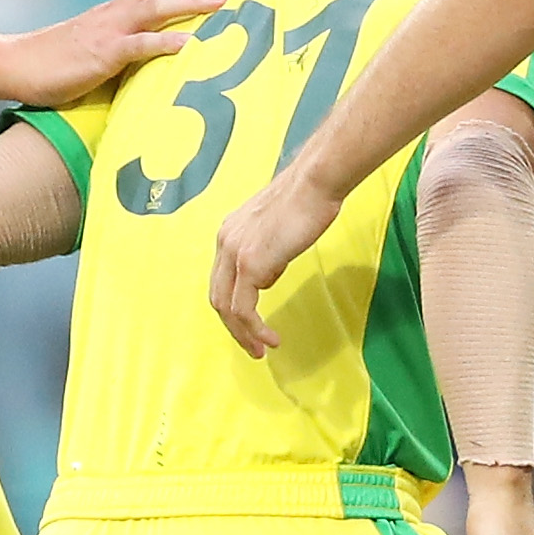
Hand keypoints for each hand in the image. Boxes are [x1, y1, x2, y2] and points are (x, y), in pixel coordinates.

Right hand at [0, 0, 235, 108]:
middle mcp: (117, 12)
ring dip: (194, 2)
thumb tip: (166, 49)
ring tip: (225, 3)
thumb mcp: (101, 45)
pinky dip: (162, 43)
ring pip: (156, 6)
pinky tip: (186, 45)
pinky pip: (136, 46)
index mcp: (119, 9)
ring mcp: (108, 32)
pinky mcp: (100, 57)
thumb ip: (130, 41)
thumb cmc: (58, 62)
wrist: (14, 65)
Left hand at [208, 165, 349, 354]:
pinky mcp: (250, 264)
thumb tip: (267, 279)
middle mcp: (225, 243)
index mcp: (229, 234)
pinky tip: (270, 339)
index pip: (222, 280)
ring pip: (227, 307)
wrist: (315, 184)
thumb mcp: (278, 230)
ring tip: (261, 350)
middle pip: (218, 297)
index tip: (251, 326)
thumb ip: (267, 254)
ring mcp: (234, 254)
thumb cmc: (307, 200)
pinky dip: (254, 329)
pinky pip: (244, 309)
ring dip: (243, 334)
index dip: (234, 307)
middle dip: (234, 328)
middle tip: (252, 347)